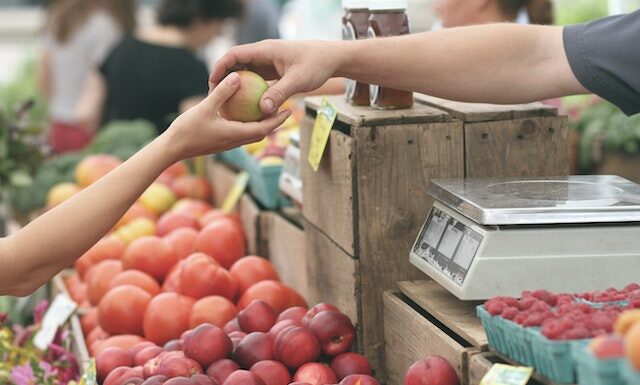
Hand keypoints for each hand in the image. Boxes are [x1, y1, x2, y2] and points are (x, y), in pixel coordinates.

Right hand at [163, 72, 291, 160]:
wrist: (172, 149)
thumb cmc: (187, 130)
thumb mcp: (205, 107)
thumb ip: (222, 92)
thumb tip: (237, 76)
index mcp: (235, 134)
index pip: (264, 128)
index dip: (278, 120)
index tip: (289, 110)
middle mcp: (235, 141)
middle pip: (261, 132)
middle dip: (274, 122)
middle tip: (285, 109)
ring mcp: (227, 143)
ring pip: (250, 134)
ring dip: (261, 124)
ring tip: (268, 110)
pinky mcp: (220, 142)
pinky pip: (239, 132)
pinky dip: (247, 124)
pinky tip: (243, 113)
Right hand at [209, 40, 341, 115]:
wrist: (331, 58)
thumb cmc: (317, 65)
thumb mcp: (298, 80)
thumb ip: (280, 93)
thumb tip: (263, 110)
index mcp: (265, 50)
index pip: (235, 54)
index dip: (220, 67)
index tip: (212, 82)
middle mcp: (263, 54)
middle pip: (236, 63)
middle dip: (223, 78)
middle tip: (213, 96)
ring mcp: (268, 62)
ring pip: (245, 72)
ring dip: (235, 85)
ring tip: (225, 102)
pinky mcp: (273, 71)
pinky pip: (256, 80)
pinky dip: (248, 90)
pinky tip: (245, 107)